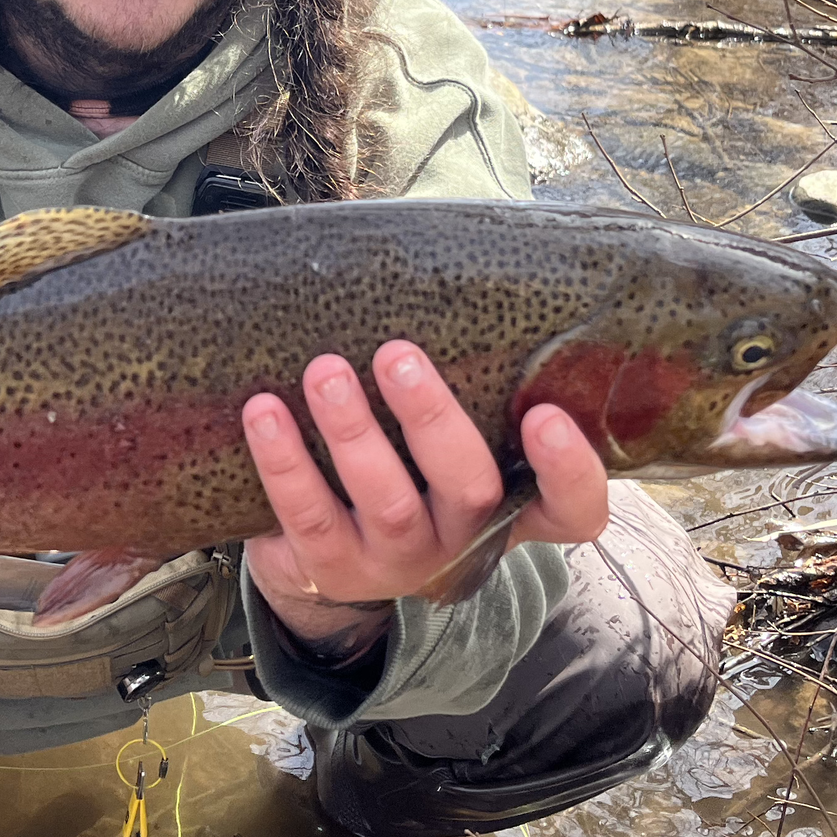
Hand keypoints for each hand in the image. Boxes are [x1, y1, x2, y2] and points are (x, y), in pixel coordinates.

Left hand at [240, 341, 610, 660]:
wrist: (324, 552)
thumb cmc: (401, 464)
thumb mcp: (440, 440)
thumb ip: (464, 383)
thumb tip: (433, 266)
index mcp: (509, 505)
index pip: (572, 511)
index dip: (570, 473)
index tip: (547, 415)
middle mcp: (463, 540)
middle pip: (470, 489)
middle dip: (432, 419)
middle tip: (396, 355)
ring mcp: (399, 561)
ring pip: (387, 503)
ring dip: (354, 433)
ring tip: (324, 372)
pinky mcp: (333, 569)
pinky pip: (309, 517)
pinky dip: (285, 462)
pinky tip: (264, 412)